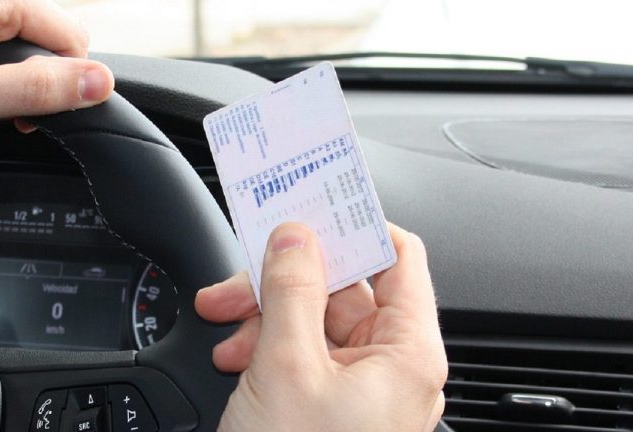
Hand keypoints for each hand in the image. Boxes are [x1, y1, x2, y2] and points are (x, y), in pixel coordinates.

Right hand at [196, 222, 446, 430]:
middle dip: (286, 278)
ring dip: (266, 313)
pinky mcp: (327, 406)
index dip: (355, 224)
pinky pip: (301, 354)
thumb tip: (294, 235)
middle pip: (343, 287)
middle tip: (241, 275)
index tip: (312, 203)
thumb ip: (292, 289)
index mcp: (406, 353)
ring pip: (313, 320)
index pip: (396, 257)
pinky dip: (266, 346)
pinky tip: (234, 355)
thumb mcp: (288, 366)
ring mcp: (357, 389)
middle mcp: (389, 368)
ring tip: (226, 323)